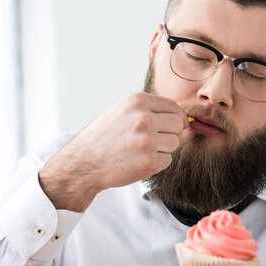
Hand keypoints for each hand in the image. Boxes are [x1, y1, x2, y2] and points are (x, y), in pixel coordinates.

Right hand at [38, 92, 187, 210]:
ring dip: (163, 149)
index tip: (179, 124)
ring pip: (174, 143)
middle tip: (153, 141)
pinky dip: (157, 163)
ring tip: (142, 151)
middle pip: (177, 124)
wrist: (84, 162)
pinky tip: (138, 161)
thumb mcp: (123, 112)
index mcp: (137, 102)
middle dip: (170, 133)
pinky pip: (167, 160)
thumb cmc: (104, 137)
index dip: (178, 117)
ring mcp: (147, 141)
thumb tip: (181, 117)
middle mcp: (143, 118)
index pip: (172, 106)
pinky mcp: (149, 162)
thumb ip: (149, 110)